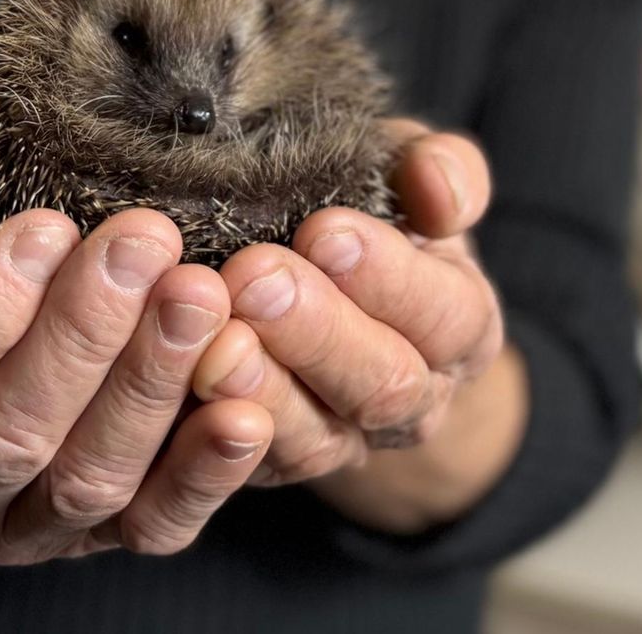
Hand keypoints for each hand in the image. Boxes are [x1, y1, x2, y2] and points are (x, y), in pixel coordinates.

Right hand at [0, 173, 271, 564]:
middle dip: (84, 335)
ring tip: (200, 296)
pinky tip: (247, 411)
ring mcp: (26, 535)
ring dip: (151, 384)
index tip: (45, 229)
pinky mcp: (103, 541)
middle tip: (145, 242)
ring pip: (89, 479)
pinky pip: (156, 526)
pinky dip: (205, 474)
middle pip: (10, 437)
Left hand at [191, 120, 520, 531]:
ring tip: (214, 338)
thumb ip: (441, 172)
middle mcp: (415, 400)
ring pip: (315, 438)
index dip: (388, 277)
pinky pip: (250, 469)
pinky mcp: (273, 468)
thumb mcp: (410, 178)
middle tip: (254, 277)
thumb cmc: (370, 215)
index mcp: (461, 326)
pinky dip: (210, 434)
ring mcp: (344, 442)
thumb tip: (439, 190)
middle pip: (383, 385)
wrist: (323, 288)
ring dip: (261, 389)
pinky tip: (180, 385)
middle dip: (316, 331)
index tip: (323, 231)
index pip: (444, 313)